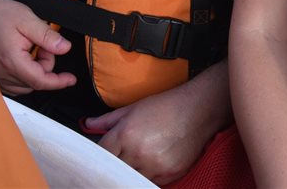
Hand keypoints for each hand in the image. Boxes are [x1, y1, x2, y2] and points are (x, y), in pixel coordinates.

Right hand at [0, 0, 75, 95]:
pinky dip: (24, 74)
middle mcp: (1, 73)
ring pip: (25, 85)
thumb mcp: (28, 20)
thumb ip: (48, 36)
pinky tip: (23, 57)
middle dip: (45, 65)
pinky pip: (14, 84)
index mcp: (11, 61)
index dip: (59, 81)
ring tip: (31, 48)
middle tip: (42, 44)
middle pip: (34, 82)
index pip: (40, 80)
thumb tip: (65, 48)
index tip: (70, 79)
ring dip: (34, 70)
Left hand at [83, 83, 218, 183]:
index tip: (101, 156)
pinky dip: (148, 175)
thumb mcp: (133, 108)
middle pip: (115, 170)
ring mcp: (154, 165)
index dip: (99, 157)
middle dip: (115, 164)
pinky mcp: (169, 174)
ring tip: (139, 158)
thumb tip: (88, 124)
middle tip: (120, 158)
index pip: (101, 155)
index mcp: (126, 134)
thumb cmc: (165, 106)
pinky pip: (150, 181)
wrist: (198, 109)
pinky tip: (153, 161)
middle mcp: (138, 152)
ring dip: (132, 171)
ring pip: (132, 178)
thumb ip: (108, 119)